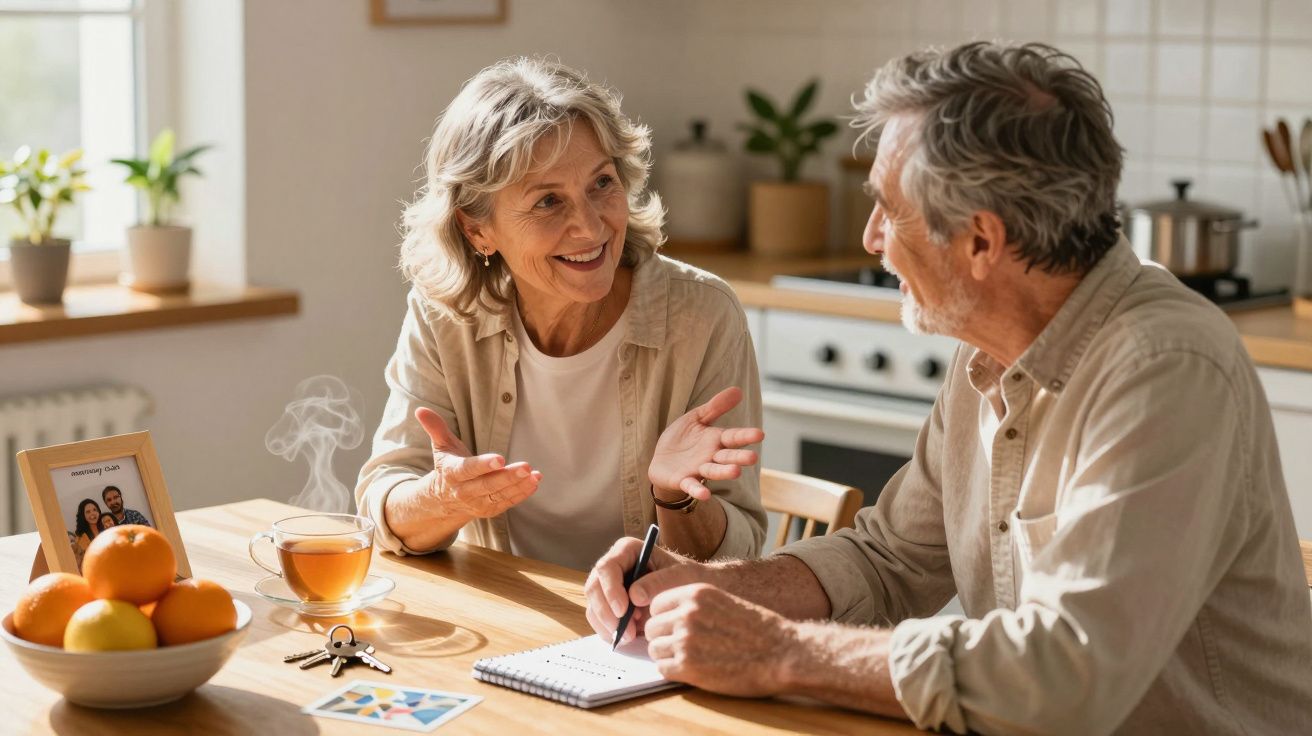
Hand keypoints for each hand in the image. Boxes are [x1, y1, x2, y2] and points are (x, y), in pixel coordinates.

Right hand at [415, 407, 539, 518]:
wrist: (443, 499)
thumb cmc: (447, 466)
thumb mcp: (440, 447)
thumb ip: (435, 428)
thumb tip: (421, 410)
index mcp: (452, 474)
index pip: (468, 470)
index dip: (483, 465)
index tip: (500, 459)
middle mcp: (464, 491)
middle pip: (487, 485)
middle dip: (508, 477)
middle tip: (526, 466)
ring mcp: (478, 503)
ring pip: (499, 495)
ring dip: (518, 486)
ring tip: (534, 475)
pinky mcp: (489, 510)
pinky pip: (507, 502)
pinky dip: (522, 494)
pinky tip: (534, 482)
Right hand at [584, 536, 710, 645]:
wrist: (694, 591)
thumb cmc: (688, 578)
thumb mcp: (680, 577)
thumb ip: (658, 583)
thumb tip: (634, 596)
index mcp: (627, 550)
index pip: (607, 567)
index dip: (611, 590)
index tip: (624, 611)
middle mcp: (613, 565)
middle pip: (594, 588)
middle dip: (607, 613)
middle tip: (626, 634)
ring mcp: (608, 586)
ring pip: (593, 606)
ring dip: (607, 625)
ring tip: (631, 636)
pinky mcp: (609, 604)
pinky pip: (598, 619)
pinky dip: (608, 632)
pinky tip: (628, 637)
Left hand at [644, 583, 795, 696]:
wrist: (781, 652)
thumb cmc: (757, 628)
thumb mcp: (723, 601)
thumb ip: (694, 606)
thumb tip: (668, 616)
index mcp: (695, 594)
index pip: (656, 604)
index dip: (662, 618)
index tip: (671, 628)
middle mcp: (687, 614)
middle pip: (651, 627)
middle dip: (662, 638)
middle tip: (679, 647)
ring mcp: (685, 640)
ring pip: (654, 649)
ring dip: (666, 656)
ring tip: (687, 659)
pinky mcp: (688, 666)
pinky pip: (662, 668)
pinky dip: (672, 671)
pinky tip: (690, 670)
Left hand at [649, 387, 764, 500]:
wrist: (660, 461)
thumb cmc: (682, 439)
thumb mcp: (696, 418)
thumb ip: (715, 407)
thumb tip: (738, 390)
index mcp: (716, 440)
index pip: (733, 437)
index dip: (745, 436)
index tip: (760, 434)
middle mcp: (711, 456)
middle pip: (727, 457)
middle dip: (739, 458)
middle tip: (752, 458)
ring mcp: (698, 470)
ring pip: (713, 471)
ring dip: (724, 472)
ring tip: (736, 472)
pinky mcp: (683, 481)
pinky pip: (691, 486)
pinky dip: (698, 490)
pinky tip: (705, 494)